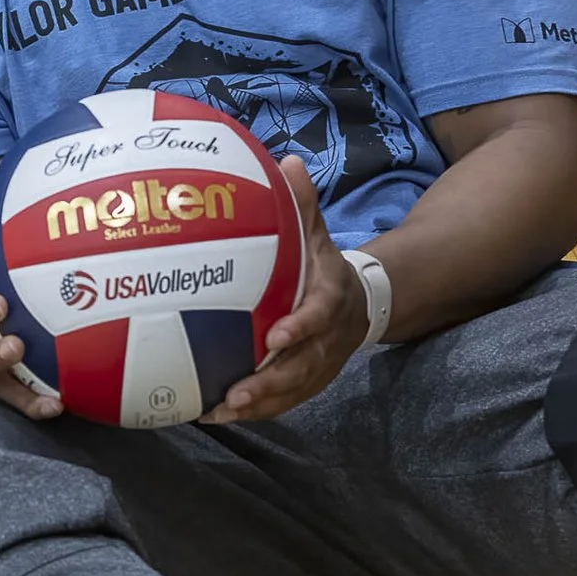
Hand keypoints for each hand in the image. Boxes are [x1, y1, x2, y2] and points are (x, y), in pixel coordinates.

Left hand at [201, 159, 367, 423]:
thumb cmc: (324, 264)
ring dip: (259, 404)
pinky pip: (284, 401)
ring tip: (220, 411)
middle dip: (272, 383)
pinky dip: (254, 410)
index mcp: (332, 297)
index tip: (273, 337)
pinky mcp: (309, 381)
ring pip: (293, 391)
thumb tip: (287, 161)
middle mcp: (330, 337)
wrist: (361, 302)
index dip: (301, 327)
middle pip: (305, 365)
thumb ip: (303, 203)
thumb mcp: (318, 231)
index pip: (321, 314)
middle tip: (236, 392)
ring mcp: (321, 363)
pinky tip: (215, 414)